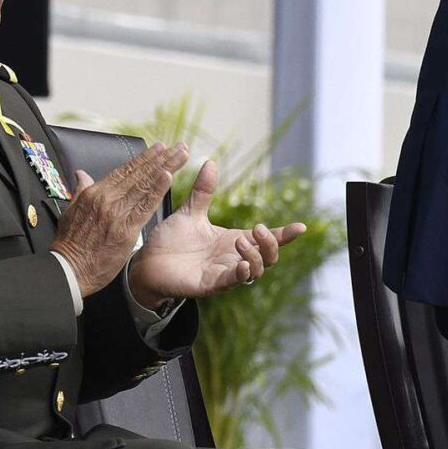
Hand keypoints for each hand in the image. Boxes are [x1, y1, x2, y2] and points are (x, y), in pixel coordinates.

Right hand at [51, 143, 184, 296]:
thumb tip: (81, 174)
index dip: (144, 158)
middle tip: (179, 146)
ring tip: (181, 155)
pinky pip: (145, 207)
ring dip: (166, 168)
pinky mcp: (125, 230)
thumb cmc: (69, 245)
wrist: (69, 269)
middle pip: (139, 174)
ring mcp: (117, 213)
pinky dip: (157, 191)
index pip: (125, 171)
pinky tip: (169, 177)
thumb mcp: (70, 212)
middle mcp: (107, 199)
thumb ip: (80, 191)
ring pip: (145, 185)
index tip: (160, 148)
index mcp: (94, 193)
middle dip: (161, 158)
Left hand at [126, 158, 307, 309]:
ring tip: (241, 242)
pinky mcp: (209, 285)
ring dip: (255, 257)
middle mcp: (232, 258)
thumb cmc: (170, 240)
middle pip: (269, 257)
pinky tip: (241, 265)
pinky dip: (241, 274)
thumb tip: (211, 162)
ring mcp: (223, 273)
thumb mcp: (191, 212)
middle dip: (271, 244)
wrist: (146, 261)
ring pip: (255, 272)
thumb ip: (203, 191)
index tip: (301, 227)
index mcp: (233, 240)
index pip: (266, 239)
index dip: (285, 235)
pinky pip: (232, 283)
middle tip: (258, 228)